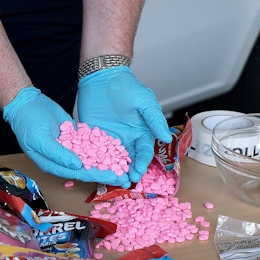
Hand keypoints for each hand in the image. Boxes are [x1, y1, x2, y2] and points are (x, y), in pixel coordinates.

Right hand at [2, 87, 120, 183]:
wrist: (26, 103)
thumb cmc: (27, 123)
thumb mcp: (40, 140)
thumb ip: (58, 154)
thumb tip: (77, 166)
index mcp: (53, 164)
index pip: (78, 174)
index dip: (97, 176)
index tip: (113, 177)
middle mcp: (63, 159)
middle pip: (88, 168)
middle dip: (106, 171)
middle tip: (124, 175)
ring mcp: (70, 147)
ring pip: (91, 156)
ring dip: (107, 160)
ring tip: (123, 164)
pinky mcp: (74, 136)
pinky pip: (90, 142)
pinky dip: (102, 145)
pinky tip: (116, 147)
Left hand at [77, 66, 172, 184]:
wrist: (103, 76)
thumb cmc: (127, 86)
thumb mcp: (144, 101)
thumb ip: (155, 120)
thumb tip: (166, 138)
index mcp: (140, 133)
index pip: (143, 152)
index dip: (142, 163)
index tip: (138, 172)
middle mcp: (126, 139)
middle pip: (128, 160)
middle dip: (127, 172)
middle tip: (125, 182)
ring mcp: (109, 139)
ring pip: (111, 159)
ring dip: (112, 170)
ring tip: (110, 180)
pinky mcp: (93, 136)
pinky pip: (94, 151)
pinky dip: (94, 161)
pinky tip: (92, 169)